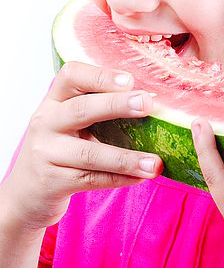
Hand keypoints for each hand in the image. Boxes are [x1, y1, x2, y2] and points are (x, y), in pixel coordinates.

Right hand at [2, 62, 161, 231]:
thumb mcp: (69, 121)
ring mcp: (47, 153)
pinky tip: (141, 177)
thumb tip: (153, 102)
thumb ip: (100, 107)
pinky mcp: (52, 182)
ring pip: (90, 153)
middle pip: (82, 109)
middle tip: (147, 104)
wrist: (26, 192)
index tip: (130, 79)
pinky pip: (91, 180)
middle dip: (116, 105)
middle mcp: (46, 122)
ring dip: (126, 158)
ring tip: (154, 162)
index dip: (101, 75)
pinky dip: (120, 178)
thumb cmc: (61, 147)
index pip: (70, 76)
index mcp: (55, 100)